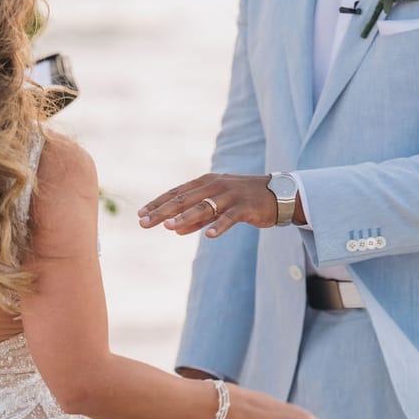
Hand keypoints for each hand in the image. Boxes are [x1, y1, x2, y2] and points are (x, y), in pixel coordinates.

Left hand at [138, 173, 302, 236]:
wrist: (277, 195)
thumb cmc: (243, 200)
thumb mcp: (216, 207)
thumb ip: (195, 218)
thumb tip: (174, 230)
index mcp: (205, 183)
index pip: (176, 193)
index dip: (157, 204)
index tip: (140, 215)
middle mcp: (215, 185)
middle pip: (184, 199)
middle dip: (163, 211)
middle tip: (145, 223)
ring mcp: (231, 195)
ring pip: (204, 207)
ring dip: (186, 218)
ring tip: (169, 227)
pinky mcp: (245, 207)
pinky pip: (230, 218)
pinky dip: (220, 226)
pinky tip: (209, 236)